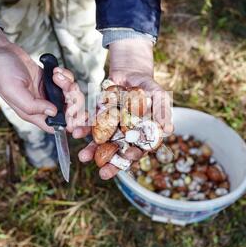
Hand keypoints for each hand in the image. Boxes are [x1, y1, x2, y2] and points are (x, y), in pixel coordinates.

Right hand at [0, 26, 88, 137]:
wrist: (0, 52)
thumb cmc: (2, 72)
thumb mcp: (14, 90)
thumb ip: (32, 105)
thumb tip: (53, 113)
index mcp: (32, 114)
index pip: (56, 126)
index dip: (69, 122)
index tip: (73, 110)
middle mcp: (42, 106)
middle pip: (69, 111)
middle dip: (73, 99)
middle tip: (66, 88)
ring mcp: (48, 93)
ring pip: (71, 96)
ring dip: (69, 85)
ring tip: (56, 75)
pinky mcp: (52, 81)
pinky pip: (68, 82)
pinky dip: (66, 76)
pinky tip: (55, 70)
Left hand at [78, 38, 172, 179]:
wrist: (130, 74)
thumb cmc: (148, 87)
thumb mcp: (158, 96)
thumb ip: (163, 111)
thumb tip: (169, 129)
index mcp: (141, 136)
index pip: (138, 150)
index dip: (133, 156)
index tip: (127, 157)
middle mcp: (125, 136)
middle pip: (118, 153)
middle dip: (110, 164)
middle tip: (102, 173)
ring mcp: (110, 129)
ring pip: (101, 144)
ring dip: (91, 151)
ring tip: (83, 157)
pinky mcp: (98, 120)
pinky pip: (89, 127)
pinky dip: (83, 130)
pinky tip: (76, 133)